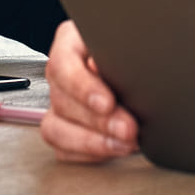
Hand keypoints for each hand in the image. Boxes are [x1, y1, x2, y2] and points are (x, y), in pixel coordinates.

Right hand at [40, 20, 138, 161]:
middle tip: (128, 129)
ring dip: (92, 142)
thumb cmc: (131, 47)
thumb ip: (116, 51)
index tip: (107, 103)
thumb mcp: (127, 40)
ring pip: (55, 129)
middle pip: (62, 101)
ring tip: (124, 144)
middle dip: (98, 121)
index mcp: (70, 43)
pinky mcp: (64, 128)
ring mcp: (59, 102)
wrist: (138, 62)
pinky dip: (90, 154)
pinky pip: (64, 149)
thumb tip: (98, 66)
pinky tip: (115, 149)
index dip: (82, 87)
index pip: (63, 64)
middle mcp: (60, 74)